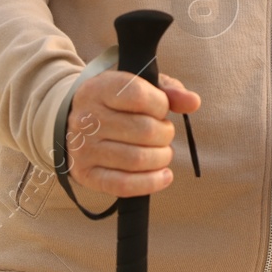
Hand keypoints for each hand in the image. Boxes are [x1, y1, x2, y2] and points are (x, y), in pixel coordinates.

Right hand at [65, 70, 200, 196]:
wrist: (78, 123)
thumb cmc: (117, 102)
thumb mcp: (140, 86)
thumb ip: (169, 91)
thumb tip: (193, 102)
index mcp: (100, 89)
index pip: (139, 96)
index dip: (161, 105)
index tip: (161, 109)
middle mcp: (87, 119)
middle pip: (144, 130)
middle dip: (165, 134)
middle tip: (164, 133)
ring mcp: (84, 148)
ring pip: (137, 159)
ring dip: (162, 157)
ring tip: (162, 152)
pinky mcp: (86, 174)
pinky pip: (123, 185)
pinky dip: (150, 183)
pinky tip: (164, 175)